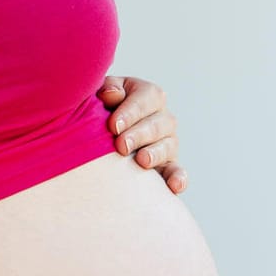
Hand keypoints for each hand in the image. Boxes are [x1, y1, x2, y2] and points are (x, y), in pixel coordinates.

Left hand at [99, 76, 186, 193]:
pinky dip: (178, 178)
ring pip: (169, 146)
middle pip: (159, 123)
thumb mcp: (100, 94)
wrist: (97, 134)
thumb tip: (112, 94)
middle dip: (140, 134)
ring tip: (141, 160)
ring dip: (156, 153)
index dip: (131, 111)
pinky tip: (174, 186)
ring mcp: (168, 142)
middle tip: (121, 145)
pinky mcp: (168, 166)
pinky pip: (177, 172)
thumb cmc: (98, 110)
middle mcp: (163, 118)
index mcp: (148, 95)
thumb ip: (107, 89)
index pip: (147, 97)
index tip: (113, 125)